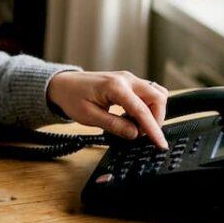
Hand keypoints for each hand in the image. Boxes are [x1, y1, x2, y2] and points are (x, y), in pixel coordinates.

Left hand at [46, 70, 168, 149]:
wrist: (63, 84)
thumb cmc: (72, 97)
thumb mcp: (89, 116)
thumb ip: (113, 125)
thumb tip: (135, 134)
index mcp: (115, 86)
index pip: (142, 110)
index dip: (153, 129)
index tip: (160, 144)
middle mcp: (126, 79)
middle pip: (157, 97)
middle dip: (157, 119)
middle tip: (142, 134)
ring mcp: (129, 79)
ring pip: (155, 94)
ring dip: (152, 112)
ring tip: (134, 125)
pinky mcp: (129, 82)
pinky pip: (147, 94)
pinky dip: (146, 107)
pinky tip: (131, 117)